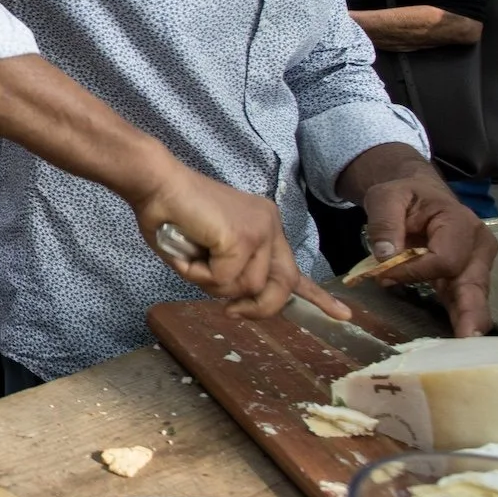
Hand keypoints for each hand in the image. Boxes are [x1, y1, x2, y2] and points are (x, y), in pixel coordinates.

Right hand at [136, 162, 348, 321]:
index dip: (317, 296)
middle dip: (259, 308)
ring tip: (191, 259)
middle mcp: (269, 226)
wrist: (155, 182)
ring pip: (248, 287)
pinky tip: (187, 253)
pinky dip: (198, 275)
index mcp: (263, 226)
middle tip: (232, 314)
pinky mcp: (243, 238)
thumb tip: (237, 302)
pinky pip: (224, 280)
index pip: (295, 268)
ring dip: (212, 285)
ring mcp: (259, 231)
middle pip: (283, 285)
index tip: (342, 315)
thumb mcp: (208, 252)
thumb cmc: (170, 214)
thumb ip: (229, 273)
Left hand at [359, 174, 497, 335]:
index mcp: (460, 223)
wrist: (416, 193)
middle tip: (468, 339)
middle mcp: (477, 245)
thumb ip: (385, 222)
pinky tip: (460, 341)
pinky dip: (462, 318)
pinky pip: (465, 300)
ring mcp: (476, 263)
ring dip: (468, 320)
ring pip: (474, 296)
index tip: (383, 274)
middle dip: (471, 311)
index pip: (444, 259)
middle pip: (474, 283)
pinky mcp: (466, 276)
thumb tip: (386, 254)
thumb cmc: (403, 194)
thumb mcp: (386, 197)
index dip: (414, 271)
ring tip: (467, 348)